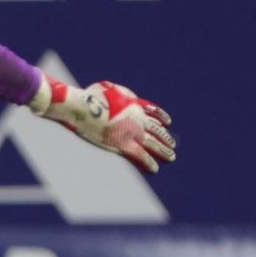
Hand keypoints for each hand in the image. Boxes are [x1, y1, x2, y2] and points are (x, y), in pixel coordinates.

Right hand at [32, 76, 175, 174]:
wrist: (83, 107)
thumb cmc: (91, 96)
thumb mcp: (110, 88)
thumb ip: (123, 94)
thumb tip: (130, 98)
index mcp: (135, 105)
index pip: (154, 112)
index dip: (162, 117)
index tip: (168, 122)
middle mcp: (138, 120)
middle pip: (157, 130)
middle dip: (165, 138)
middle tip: (172, 144)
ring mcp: (132, 133)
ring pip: (153, 144)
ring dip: (163, 151)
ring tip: (171, 157)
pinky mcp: (123, 145)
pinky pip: (140, 156)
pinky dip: (149, 163)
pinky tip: (154, 169)